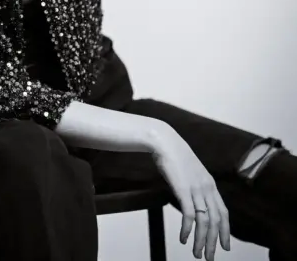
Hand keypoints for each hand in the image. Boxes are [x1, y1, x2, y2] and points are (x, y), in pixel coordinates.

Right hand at [152, 125, 229, 259]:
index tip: (225, 246)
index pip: (223, 212)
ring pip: (204, 221)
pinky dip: (188, 230)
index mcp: (210, 184)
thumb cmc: (174, 155)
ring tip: (197, 254)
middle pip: (216, 221)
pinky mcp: (183, 190)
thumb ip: (195, 185)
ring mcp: (196, 189)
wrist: (164, 141)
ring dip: (201, 240)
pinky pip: (189, 215)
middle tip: (210, 257)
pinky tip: (184, 239)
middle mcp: (207, 188)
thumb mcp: (190, 171)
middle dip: (214, 242)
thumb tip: (194, 199)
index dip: (225, 231)